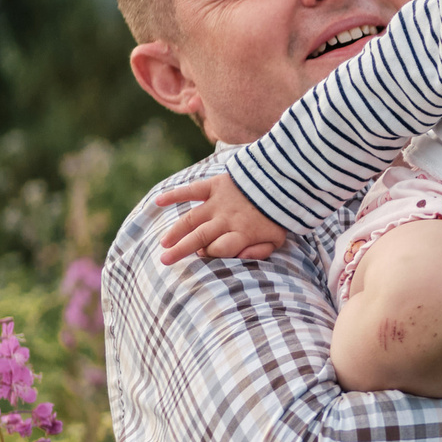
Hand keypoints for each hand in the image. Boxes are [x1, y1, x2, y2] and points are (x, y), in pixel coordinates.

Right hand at [156, 174, 289, 263]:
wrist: (283, 181)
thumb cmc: (278, 215)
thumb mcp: (278, 239)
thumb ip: (260, 252)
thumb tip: (240, 257)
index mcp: (243, 233)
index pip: (220, 249)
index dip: (211, 254)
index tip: (204, 256)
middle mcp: (227, 219)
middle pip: (201, 237)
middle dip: (182, 250)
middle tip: (164, 260)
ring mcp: (219, 202)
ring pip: (192, 218)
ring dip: (176, 231)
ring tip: (163, 243)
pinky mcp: (215, 185)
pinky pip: (192, 190)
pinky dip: (175, 194)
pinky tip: (158, 202)